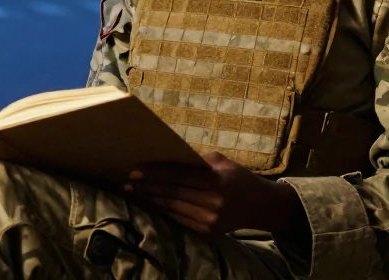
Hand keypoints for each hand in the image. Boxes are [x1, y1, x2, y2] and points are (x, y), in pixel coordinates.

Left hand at [125, 152, 304, 235]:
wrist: (261, 207)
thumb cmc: (239, 178)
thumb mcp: (222, 162)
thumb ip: (197, 161)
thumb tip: (168, 156)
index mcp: (217, 181)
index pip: (179, 175)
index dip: (155, 172)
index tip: (135, 169)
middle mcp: (213, 202)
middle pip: (172, 192)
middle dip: (147, 186)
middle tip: (127, 180)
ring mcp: (210, 220)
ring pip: (172, 207)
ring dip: (151, 199)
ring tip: (134, 191)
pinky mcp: (207, 231)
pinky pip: (179, 219)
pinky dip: (163, 210)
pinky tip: (151, 202)